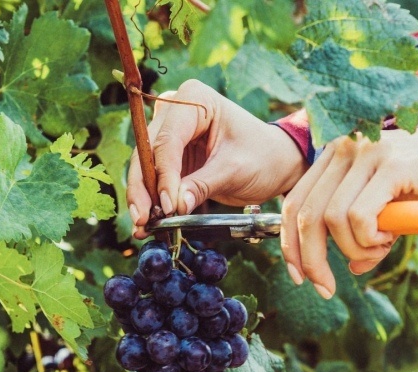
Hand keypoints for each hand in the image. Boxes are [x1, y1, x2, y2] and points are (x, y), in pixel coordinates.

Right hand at [126, 80, 308, 237]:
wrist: (275, 163)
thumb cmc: (263, 156)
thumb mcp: (236, 170)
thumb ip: (203, 185)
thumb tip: (174, 206)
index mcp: (195, 99)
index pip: (168, 139)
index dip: (163, 175)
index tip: (167, 205)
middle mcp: (176, 111)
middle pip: (148, 151)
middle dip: (144, 188)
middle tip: (142, 219)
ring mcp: (170, 132)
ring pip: (145, 166)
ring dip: (142, 197)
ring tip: (142, 225)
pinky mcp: (171, 155)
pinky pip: (154, 178)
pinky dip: (151, 199)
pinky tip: (147, 222)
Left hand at [280, 122, 417, 297]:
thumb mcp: (394, 213)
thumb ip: (367, 232)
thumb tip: (352, 268)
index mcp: (337, 155)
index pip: (295, 202)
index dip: (290, 244)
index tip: (300, 276)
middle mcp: (345, 148)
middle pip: (304, 213)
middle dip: (311, 260)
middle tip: (326, 288)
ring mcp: (366, 153)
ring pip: (332, 218)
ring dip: (354, 248)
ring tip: (383, 246)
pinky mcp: (391, 166)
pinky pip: (359, 217)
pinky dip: (370, 239)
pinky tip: (391, 236)